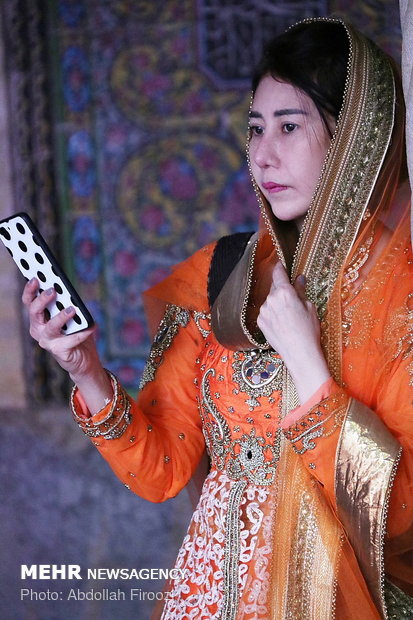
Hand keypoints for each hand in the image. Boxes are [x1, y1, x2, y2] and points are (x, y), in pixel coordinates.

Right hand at [22, 278, 112, 411]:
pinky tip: (91, 326)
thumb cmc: (76, 333)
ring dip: (61, 317)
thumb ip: (68, 304)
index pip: (29, 302)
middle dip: (42, 300)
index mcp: (38, 319)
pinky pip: (70, 341)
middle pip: (34, 312)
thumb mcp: (72, 315)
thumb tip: (69, 292)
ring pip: (50, 327)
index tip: (35, 278)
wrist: (84, 360)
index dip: (30, 290)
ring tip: (72, 309)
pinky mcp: (60, 352)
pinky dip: (82, 333)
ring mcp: (48, 342)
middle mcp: (38, 330)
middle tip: (52, 290)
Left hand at [257, 262, 329, 401]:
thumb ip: (301, 291)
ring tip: (290, 316)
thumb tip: (299, 279)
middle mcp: (271, 300)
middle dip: (282, 289)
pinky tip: (283, 323)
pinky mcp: (260, 322)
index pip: (278, 273)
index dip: (280, 267)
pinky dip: (273, 313)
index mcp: (284, 293)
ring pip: (270, 301)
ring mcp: (263, 312)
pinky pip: (266, 312)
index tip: (280, 264)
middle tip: (292, 297)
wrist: (299, 353)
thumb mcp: (309, 307)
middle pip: (274, 287)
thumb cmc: (308, 330)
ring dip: (277, 303)